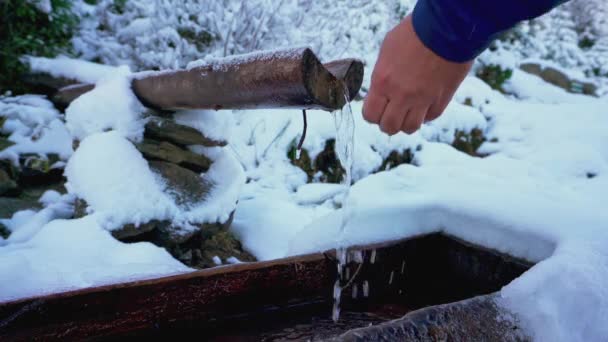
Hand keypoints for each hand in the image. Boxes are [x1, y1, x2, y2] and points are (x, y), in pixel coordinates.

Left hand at [363, 15, 472, 134]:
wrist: (447, 27)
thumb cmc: (414, 32)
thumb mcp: (388, 50)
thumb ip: (382, 75)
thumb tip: (381, 89)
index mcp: (383, 82)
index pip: (370, 115)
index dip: (372, 114)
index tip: (377, 107)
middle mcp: (401, 95)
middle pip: (389, 127)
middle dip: (387, 122)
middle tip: (391, 112)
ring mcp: (423, 100)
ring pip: (410, 128)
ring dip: (407, 122)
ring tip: (408, 110)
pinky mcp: (442, 99)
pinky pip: (430, 117)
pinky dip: (426, 114)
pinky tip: (425, 101)